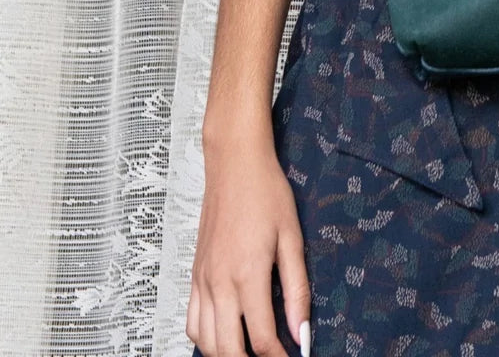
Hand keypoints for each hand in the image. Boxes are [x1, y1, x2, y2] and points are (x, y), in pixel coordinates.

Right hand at [187, 129, 309, 356]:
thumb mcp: (292, 237)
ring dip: (226, 354)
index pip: (260, 338)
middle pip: (228, 350)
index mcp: (247, 275)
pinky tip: (224, 335)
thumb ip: (297, 289)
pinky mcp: (194, 275)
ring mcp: (202, 281)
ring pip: (205, 342)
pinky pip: (191, 322)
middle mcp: (219, 283)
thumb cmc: (267, 194)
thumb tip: (302, 332)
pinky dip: (205, 339)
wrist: (234, 165)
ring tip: (249, 352)